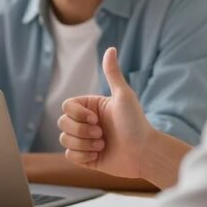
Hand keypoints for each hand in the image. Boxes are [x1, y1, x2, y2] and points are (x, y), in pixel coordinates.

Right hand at [57, 47, 152, 179]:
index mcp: (90, 107)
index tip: (96, 118)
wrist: (144, 153)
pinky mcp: (85, 158)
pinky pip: (69, 156)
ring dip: (84, 144)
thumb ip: (112, 73)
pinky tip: (99, 154)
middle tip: (102, 133)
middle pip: (62, 123)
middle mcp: (85, 123)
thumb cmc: (136, 123)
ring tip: (103, 144)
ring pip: (64, 139)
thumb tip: (110, 48)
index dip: (77, 114)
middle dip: (81, 130)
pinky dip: (83, 156)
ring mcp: (84, 141)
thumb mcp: (124, 96)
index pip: (66, 106)